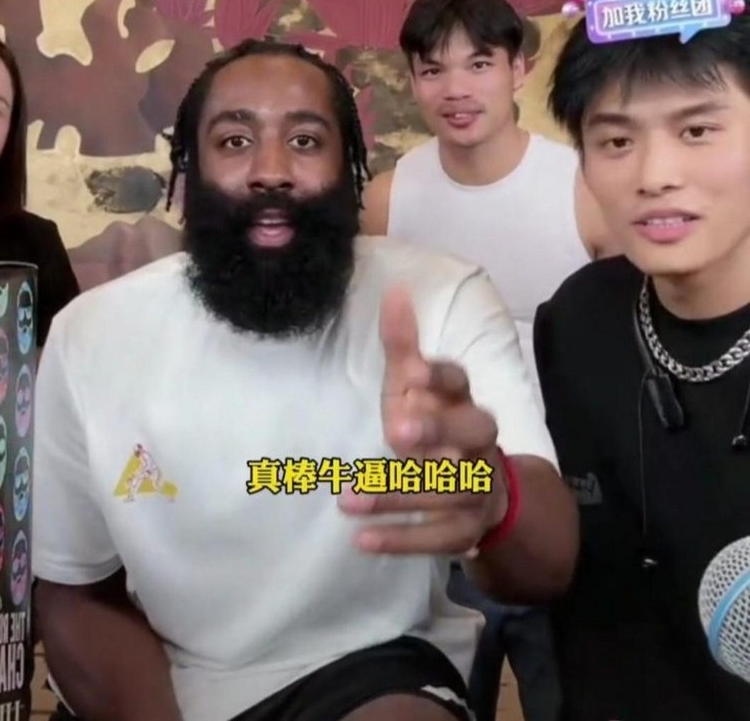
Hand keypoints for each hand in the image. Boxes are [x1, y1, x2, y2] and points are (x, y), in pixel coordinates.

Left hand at [339, 285, 507, 553]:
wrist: (482, 488)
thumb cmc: (435, 423)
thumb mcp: (415, 385)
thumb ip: (403, 345)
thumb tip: (394, 289)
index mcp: (463, 399)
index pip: (460, 381)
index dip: (441, 377)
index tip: (415, 371)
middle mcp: (478, 440)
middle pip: (473, 432)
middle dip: (438, 430)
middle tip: (396, 429)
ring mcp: (478, 485)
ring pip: (448, 489)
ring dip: (398, 493)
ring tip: (347, 499)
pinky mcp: (468, 527)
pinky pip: (440, 538)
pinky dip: (403, 540)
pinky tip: (362, 539)